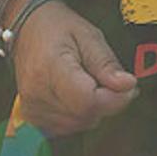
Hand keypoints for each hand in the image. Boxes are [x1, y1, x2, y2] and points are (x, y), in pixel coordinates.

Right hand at [11, 0, 138, 134]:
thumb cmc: (59, 29)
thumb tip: (128, 85)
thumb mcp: (89, 36)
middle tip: (109, 77)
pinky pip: (68, 126)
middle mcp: (36, 93)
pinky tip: (76, 93)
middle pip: (86, 115)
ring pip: (80, 124)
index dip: (115, 98)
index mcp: (50, 68)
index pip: (88, 101)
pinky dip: (79, 114)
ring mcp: (31, 108)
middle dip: (107, 101)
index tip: (127, 84)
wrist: (28, 29)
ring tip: (89, 80)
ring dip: (94, 108)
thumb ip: (107, 63)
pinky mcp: (32, 118)